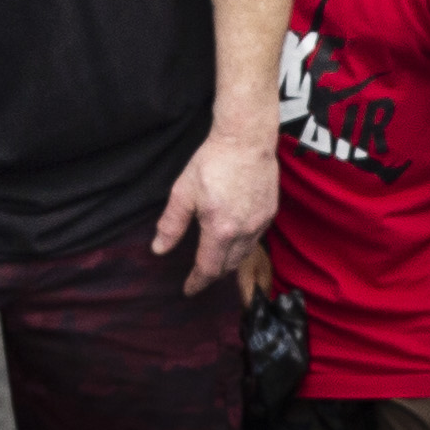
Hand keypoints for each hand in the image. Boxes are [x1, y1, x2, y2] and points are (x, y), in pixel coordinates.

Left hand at [151, 118, 280, 292]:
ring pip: (244, 255)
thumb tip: (159, 249)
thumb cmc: (213, 162)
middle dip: (212, 274)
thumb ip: (171, 224)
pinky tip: (234, 239)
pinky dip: (243, 246)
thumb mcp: (183, 193)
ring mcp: (260, 223)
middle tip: (199, 276)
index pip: (208, 269)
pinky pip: (256, 239)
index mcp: (220, 230)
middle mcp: (244, 232)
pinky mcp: (270, 213)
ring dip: (229, 262)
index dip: (196, 282)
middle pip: (228, 267)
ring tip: (216, 261)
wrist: (246, 140)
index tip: (188, 290)